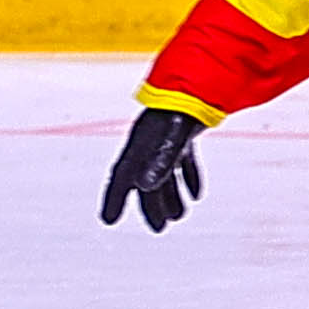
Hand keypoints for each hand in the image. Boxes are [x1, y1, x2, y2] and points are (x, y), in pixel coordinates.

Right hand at [101, 107, 204, 231]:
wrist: (199, 79)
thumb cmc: (182, 108)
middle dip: (151, 205)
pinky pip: (183, 159)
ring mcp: (167, 136)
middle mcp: (149, 142)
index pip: (122, 176)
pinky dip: (190, 177)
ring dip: (172, 195)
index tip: (109, 221)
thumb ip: (160, 160)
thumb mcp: (172, 137)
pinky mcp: (185, 131)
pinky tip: (197, 194)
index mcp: (140, 145)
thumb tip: (145, 186)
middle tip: (159, 228)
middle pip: (145, 180)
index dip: (114, 198)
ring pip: (164, 172)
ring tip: (180, 216)